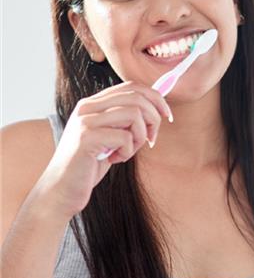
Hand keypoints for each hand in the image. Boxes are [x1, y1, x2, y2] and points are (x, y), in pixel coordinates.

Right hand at [30, 81, 171, 221]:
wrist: (61, 190)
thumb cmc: (89, 165)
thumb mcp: (111, 136)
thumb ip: (126, 120)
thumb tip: (159, 106)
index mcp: (93, 103)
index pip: (132, 87)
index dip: (156, 98)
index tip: (167, 116)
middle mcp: (87, 107)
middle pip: (137, 97)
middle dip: (154, 118)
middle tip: (151, 139)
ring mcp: (85, 121)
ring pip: (135, 114)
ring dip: (140, 136)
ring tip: (128, 151)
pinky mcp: (86, 138)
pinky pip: (126, 137)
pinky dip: (128, 151)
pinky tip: (113, 160)